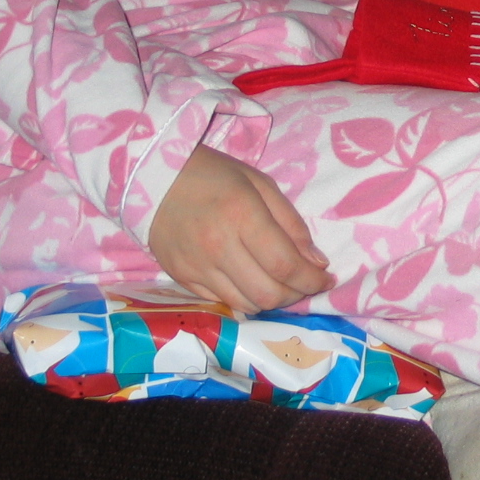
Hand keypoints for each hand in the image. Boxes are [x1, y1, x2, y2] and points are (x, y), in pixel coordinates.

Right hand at [148, 144, 333, 312]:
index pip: (285, 265)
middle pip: (268, 294)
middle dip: (296, 295)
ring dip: (272, 301)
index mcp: (242, 217)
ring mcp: (197, 267)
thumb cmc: (213, 174)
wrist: (152, 178)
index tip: (327, 278)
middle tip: (306, 283)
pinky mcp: (182, 278)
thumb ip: (291, 223)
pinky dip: (245, 299)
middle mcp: (218, 247)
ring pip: (246, 304)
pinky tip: (253, 284)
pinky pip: (222, 302)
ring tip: (282, 285)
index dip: (312, 280)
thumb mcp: (260, 184)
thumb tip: (316, 261)